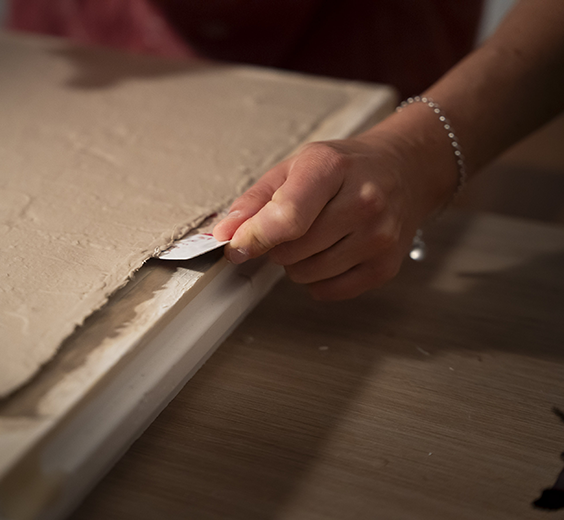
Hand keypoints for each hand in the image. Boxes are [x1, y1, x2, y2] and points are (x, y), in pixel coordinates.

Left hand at [213, 133, 445, 300]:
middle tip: (294, 225)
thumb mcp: (295, 166)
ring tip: (317, 234)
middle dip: (278, 244)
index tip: (236, 246)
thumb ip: (255, 200)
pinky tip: (331, 252)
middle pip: (292, 250)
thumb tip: (225, 233)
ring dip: (298, 262)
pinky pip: (328, 291)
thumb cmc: (345, 168)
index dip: (254, 237)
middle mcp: (363, 201)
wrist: (404, 171)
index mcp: (332, 168)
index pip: (288, 216)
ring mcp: (379, 237)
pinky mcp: (386, 266)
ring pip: (306, 274)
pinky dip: (318, 279)